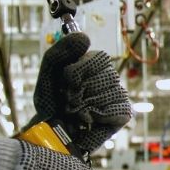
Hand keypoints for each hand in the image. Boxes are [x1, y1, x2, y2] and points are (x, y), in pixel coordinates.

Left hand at [32, 32, 131, 154]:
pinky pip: (119, 109)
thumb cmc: (50, 103)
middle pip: (108, 74)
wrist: (50, 132)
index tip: (65, 82)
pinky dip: (100, 116)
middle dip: (83, 90)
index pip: (100, 58)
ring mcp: (117, 95)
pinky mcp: (121, 115)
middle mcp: (108, 77)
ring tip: (76, 112)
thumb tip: (84, 37)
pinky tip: (88, 121)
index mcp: (93, 64)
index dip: (80, 71)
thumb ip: (60, 52)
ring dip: (88, 105)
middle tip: (69, 100)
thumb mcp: (47, 74)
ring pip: (112, 92)